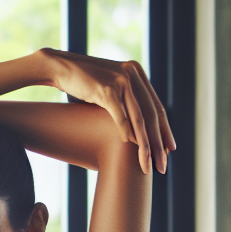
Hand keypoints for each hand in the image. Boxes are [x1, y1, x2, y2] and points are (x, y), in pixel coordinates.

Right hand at [40, 48, 175, 173]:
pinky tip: (129, 147)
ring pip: (140, 118)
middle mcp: (134, 75)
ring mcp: (122, 81)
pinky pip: (120, 115)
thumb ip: (122, 101)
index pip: (156, 107)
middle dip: (159, 143)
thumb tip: (129, 126)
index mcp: (137, 75)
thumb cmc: (81, 82)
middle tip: (163, 164)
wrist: (60, 67)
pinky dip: (125, 132)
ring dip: (145, 144)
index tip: (170, 149)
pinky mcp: (107, 89)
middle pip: (152, 115)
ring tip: (148, 164)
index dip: (165, 130)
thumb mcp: (107, 89)